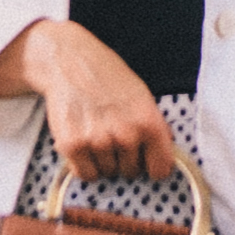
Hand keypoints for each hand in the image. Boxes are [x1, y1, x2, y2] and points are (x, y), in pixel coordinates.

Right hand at [0, 18, 178, 182]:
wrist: (69, 60)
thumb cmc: (106, 76)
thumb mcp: (141, 96)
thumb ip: (154, 127)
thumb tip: (164, 156)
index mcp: (148, 122)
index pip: (161, 169)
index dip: (153, 165)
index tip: (147, 161)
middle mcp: (126, 135)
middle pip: (131, 172)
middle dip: (123, 158)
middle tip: (112, 135)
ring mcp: (98, 142)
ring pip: (107, 173)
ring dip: (102, 159)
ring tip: (95, 132)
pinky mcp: (73, 146)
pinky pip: (85, 174)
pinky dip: (84, 164)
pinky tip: (83, 143)